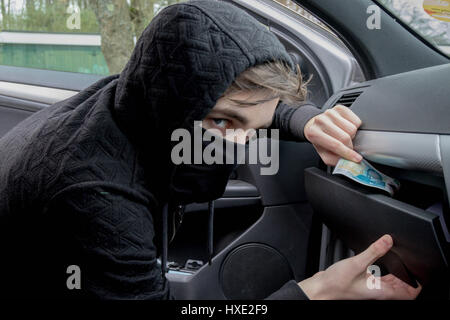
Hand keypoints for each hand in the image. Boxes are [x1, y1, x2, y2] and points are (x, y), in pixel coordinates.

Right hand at [298, 235, 421, 299]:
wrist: (321, 288)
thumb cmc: (336, 283)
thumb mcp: (357, 264)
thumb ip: (374, 251)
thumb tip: (388, 240)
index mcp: (381, 290)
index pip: (408, 293)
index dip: (418, 284)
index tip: (422, 272)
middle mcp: (377, 291)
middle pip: (401, 287)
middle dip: (409, 276)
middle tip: (412, 262)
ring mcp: (370, 288)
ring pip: (390, 282)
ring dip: (397, 274)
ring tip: (400, 261)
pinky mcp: (363, 283)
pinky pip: (379, 278)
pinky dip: (384, 271)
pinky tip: (379, 262)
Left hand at [304, 105, 362, 165]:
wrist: (316, 126)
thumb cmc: (321, 141)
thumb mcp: (324, 154)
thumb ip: (334, 160)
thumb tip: (348, 162)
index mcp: (314, 133)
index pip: (335, 145)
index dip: (348, 153)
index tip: (357, 159)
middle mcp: (320, 121)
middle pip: (345, 137)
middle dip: (350, 145)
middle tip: (347, 147)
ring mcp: (330, 113)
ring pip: (352, 128)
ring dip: (352, 135)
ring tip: (344, 136)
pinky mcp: (339, 108)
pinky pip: (356, 120)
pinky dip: (355, 126)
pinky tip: (346, 128)